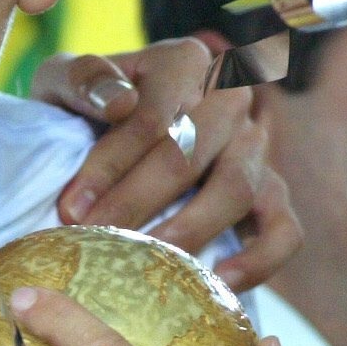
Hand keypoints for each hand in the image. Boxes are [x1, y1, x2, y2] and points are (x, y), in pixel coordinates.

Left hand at [39, 41, 301, 292]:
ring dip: (188, 230)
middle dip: (137, 200)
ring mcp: (256, 149)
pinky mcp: (273, 196)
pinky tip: (217, 282)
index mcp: (183, 63)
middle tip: (96, 238)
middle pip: (192, 153)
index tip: (71, 207)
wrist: (105, 140)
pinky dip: (258, 260)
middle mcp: (230, 99)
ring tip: (145, 264)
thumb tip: (119, 102)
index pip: (152, 115)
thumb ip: (80, 79)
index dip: (109, 164)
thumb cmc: (83, 113)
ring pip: (236, 189)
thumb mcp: (62, 84)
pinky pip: (284, 231)